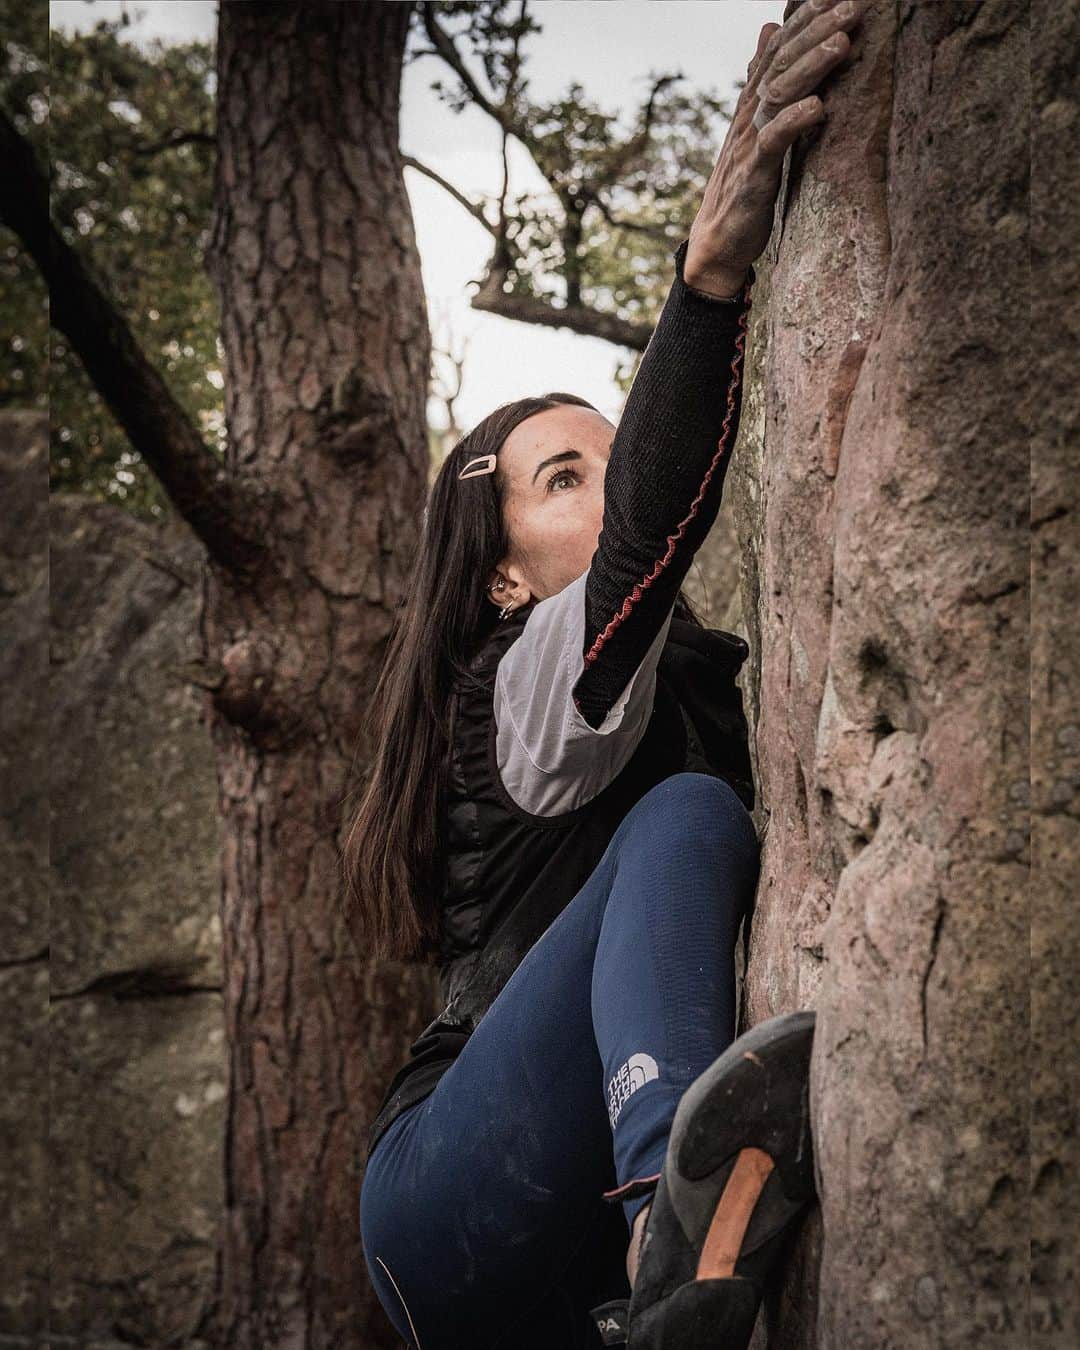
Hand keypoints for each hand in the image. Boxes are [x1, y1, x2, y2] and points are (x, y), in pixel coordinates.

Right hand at [684, 0, 867, 296]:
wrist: (718, 241)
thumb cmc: (743, 185)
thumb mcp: (755, 126)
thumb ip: (763, 80)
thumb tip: (766, 30)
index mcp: (752, 104)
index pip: (778, 50)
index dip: (804, 20)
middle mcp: (749, 116)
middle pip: (782, 63)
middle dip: (816, 31)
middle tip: (852, 7)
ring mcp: (750, 145)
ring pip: (779, 94)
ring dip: (811, 67)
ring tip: (842, 43)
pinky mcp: (754, 177)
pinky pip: (773, 143)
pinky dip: (793, 122)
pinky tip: (818, 107)